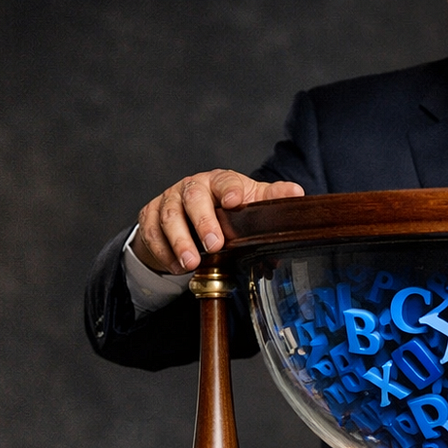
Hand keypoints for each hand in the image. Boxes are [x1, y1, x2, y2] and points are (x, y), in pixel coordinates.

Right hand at [130, 170, 303, 274]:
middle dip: (203, 221)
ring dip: (180, 241)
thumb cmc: (225, 210)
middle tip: (214, 245)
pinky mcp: (150, 216)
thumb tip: (297, 194)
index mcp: (219, 181)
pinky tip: (176, 267)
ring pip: (169, 216)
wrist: (188, 218)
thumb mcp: (250, 203)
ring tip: (191, 263)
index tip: (236, 202)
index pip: (225, 180)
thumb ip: (271, 199)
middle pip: (193, 197)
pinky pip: (150, 232)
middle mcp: (191, 187)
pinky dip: (162, 251)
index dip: (230, 189)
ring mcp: (168, 199)